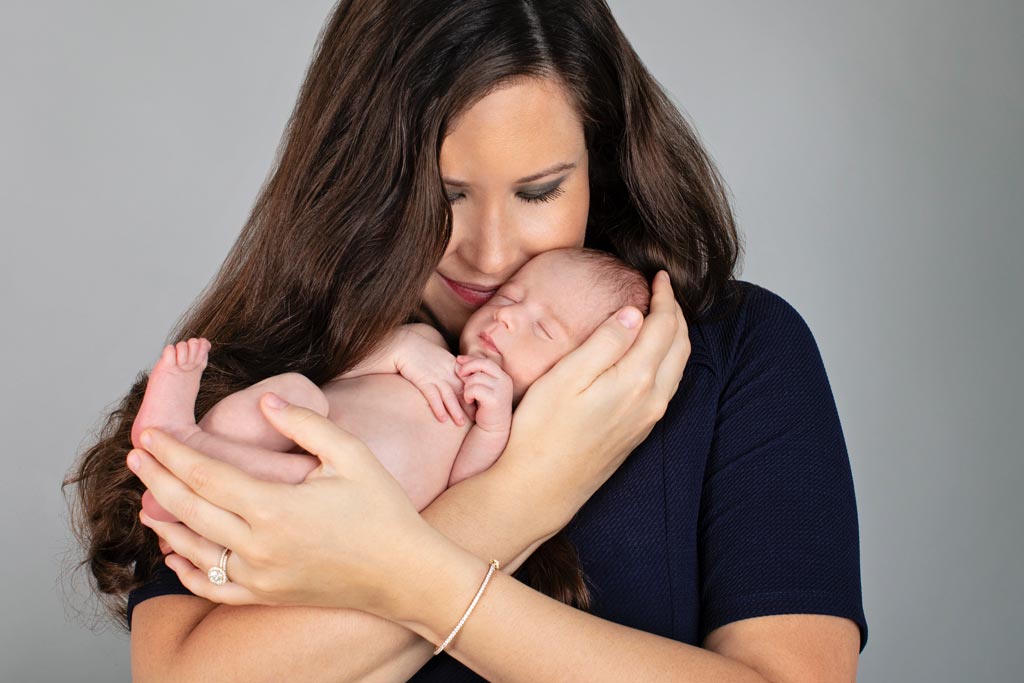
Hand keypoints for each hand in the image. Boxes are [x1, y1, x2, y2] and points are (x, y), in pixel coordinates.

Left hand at [127, 392, 445, 618]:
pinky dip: (186, 569)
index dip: (173, 453)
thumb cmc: (384, 510)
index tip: (149, 436)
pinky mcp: (267, 595)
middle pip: (188, 509)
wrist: (405, 574)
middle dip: (157, 479)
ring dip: (164, 521)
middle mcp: (258, 546)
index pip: (205, 476)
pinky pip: (212, 586)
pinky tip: (174, 553)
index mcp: (275, 507)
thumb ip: (305, 424)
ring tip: (146, 499)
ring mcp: (260, 576)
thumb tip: (264, 404)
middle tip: (135, 455)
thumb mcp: (352, 455)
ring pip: (192, 549)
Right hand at [395, 329, 471, 425]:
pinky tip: (442, 418)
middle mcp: (447, 372)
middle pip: (462, 391)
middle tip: (478, 418)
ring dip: (455, 410)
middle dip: (470, 405)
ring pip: (449, 395)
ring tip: (461, 423)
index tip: (482, 405)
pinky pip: (432, 396)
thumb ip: (452, 369)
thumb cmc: (423, 353)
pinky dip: (438, 407)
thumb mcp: (442, 359)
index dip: (476, 393)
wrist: (406, 344)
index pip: (469, 381)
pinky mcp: (423, 380)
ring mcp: (435, 377)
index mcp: (453, 367)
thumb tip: (459, 383)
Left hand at [454, 356, 511, 431]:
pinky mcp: (495, 399)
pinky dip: (468, 394)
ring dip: (467, 386)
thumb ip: (476, 374)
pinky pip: (474, 389)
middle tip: (459, 374)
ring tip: (468, 395)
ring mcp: (501, 389)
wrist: (493, 429)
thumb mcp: (482, 387)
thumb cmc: (485, 407)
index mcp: (503, 376)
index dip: (471, 359)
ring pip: (476, 378)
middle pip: (482, 364)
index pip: (486, 361)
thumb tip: (460, 359)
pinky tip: (469, 401)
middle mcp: (505, 380)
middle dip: (468, 368)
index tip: (458, 359)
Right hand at [491, 270, 689, 532]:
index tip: (657, 276)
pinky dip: (666, 359)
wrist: (537, 489)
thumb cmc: (541, 432)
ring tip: (659, 314)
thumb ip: (605, 342)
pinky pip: (666, 386)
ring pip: (677, 368)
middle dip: (675, 313)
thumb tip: (634, 313)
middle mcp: (651, 401)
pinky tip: (648, 354)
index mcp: (635, 380)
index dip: (664, 296)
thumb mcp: (566, 377)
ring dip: (674, 336)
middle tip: (661, 289)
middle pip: (680, 346)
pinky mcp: (638, 433)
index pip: (664, 326)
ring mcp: (647, 420)